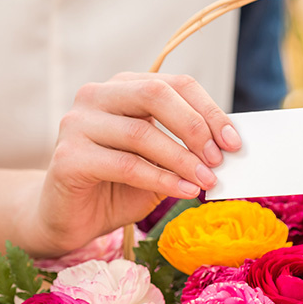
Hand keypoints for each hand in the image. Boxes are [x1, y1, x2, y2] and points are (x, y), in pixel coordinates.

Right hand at [24, 72, 241, 255]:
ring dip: (182, 160)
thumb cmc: (119, 187)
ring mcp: (77, 123)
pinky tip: (185, 192)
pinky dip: (161, 179)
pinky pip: (125, 165)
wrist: (71, 219)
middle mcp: (96, 96)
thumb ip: (187, 148)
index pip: (175, 84)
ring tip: (207, 181)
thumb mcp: (161, 162)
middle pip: (155, 95)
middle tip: (219, 159)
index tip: (234, 142)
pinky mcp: (68, 156)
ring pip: (141, 133)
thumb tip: (229, 147)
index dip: (209, 110)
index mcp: (123, 87)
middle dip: (195, 126)